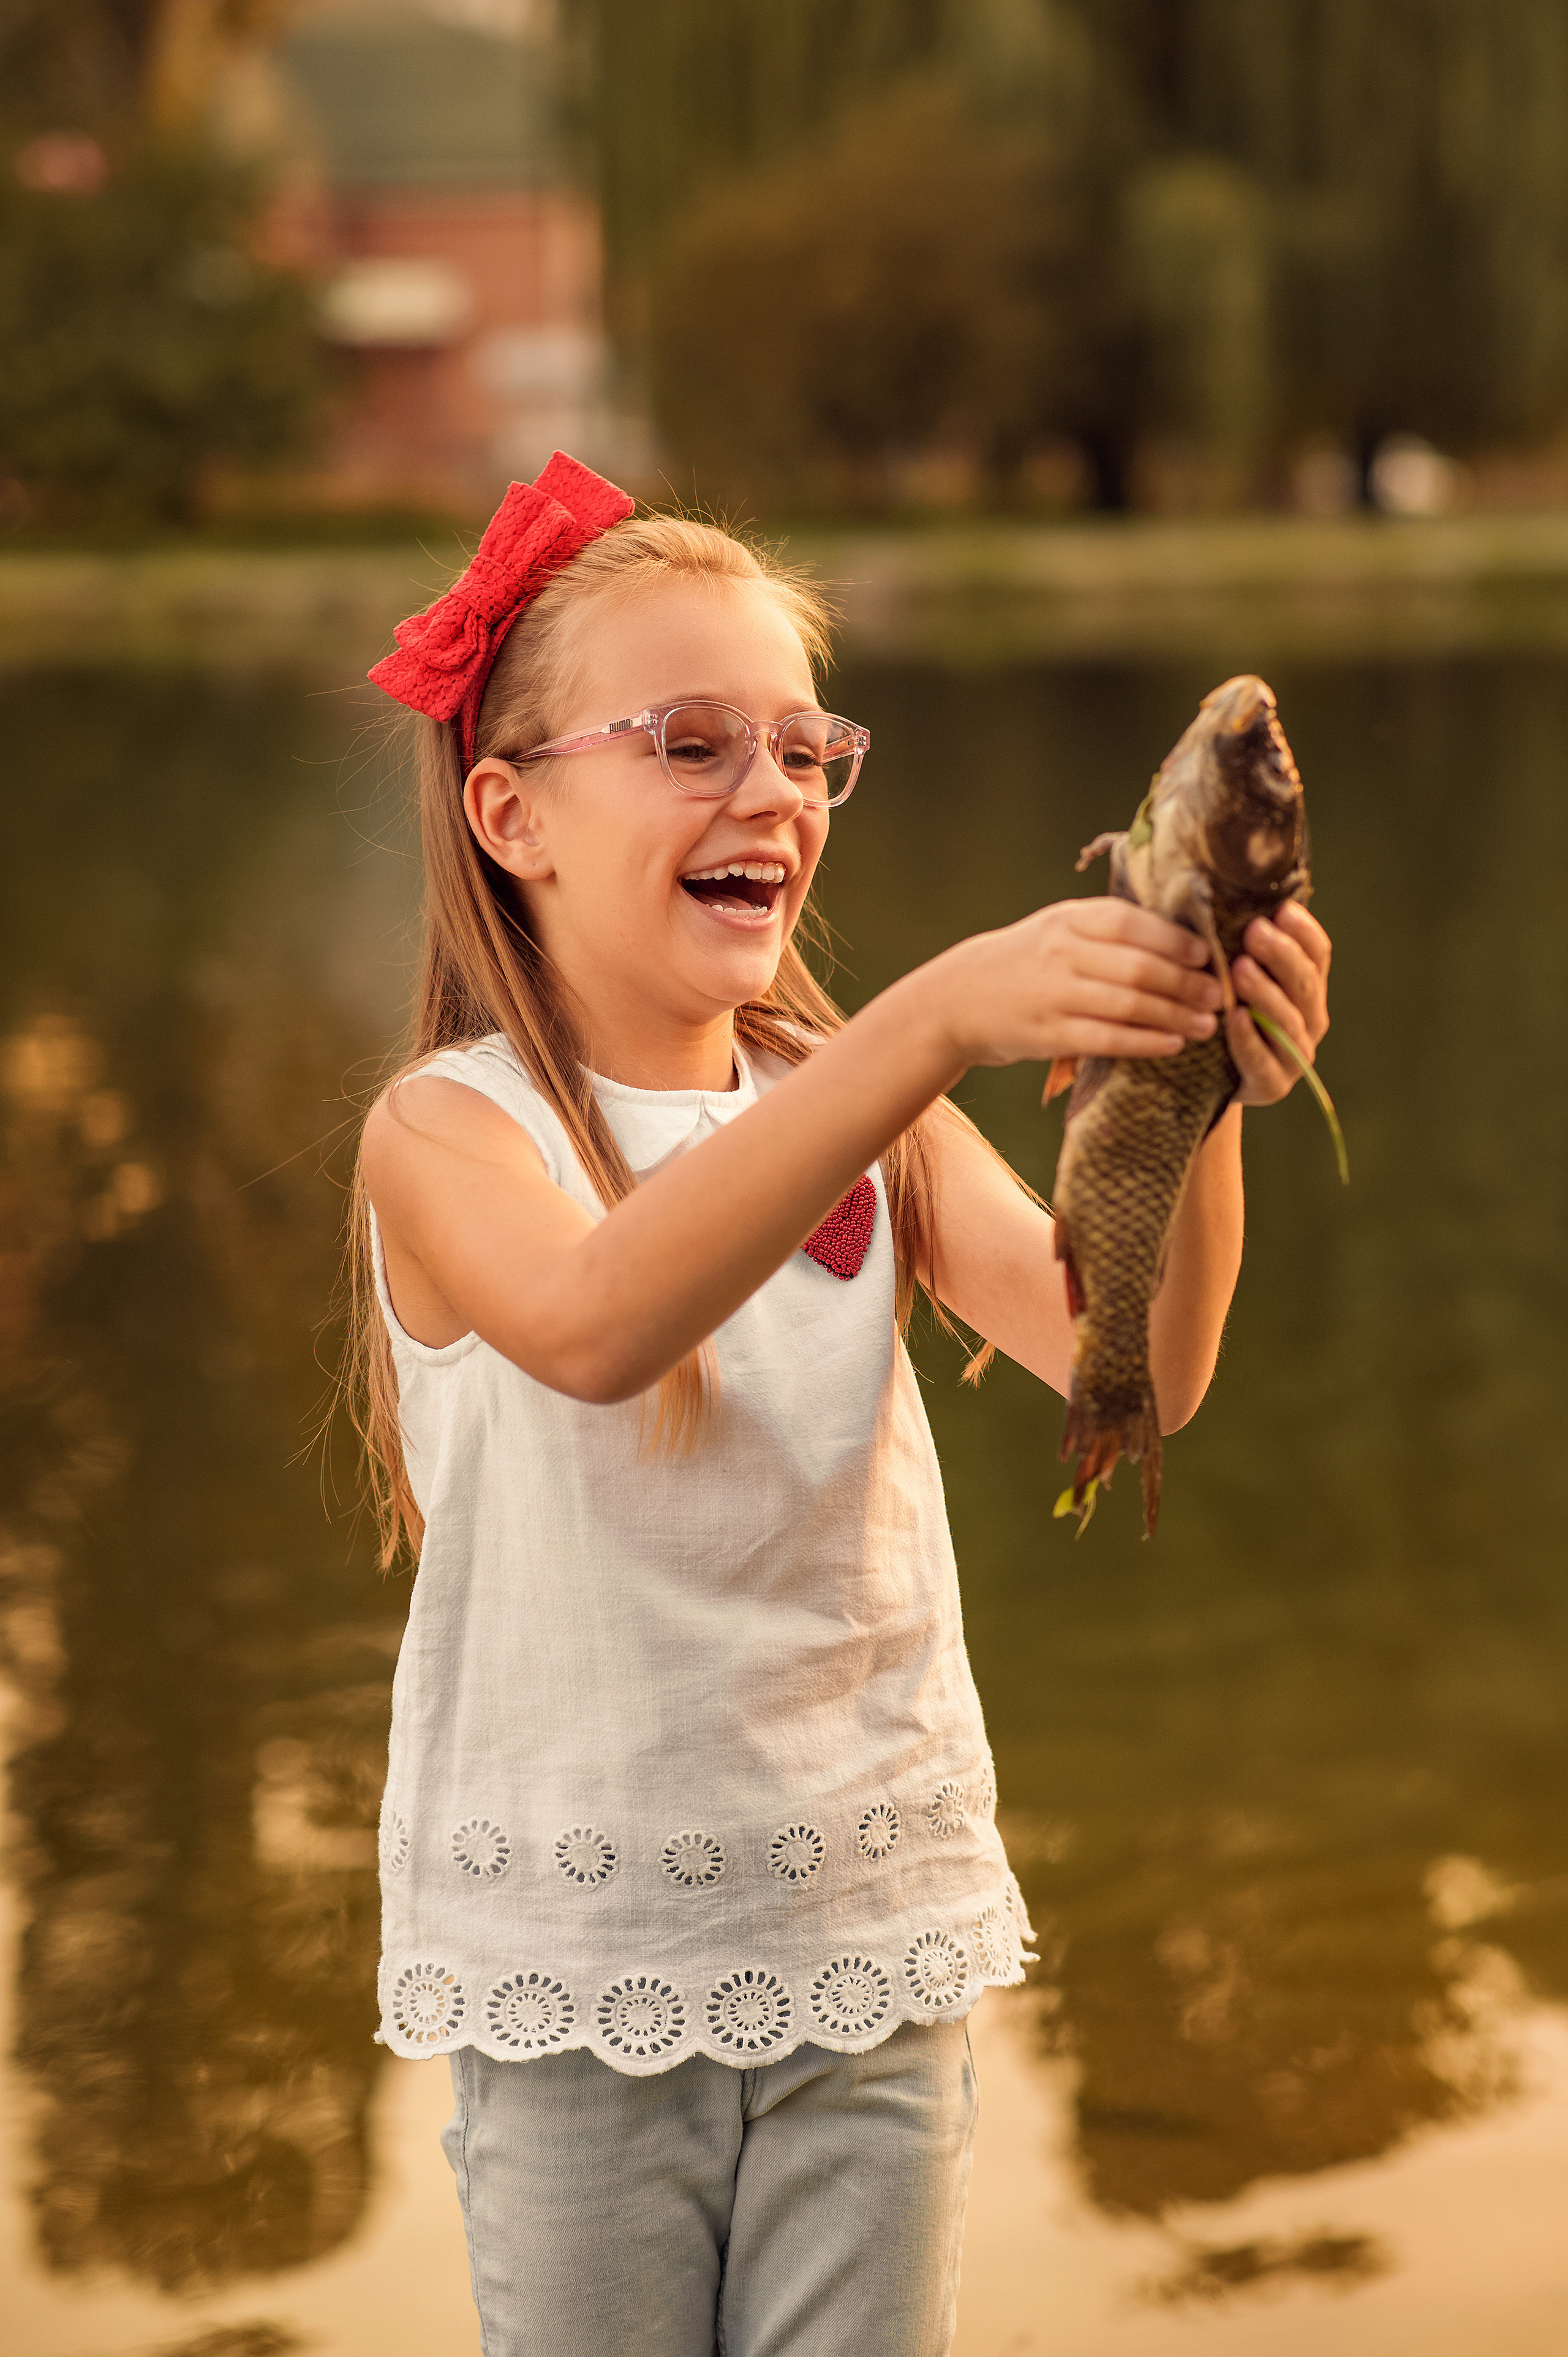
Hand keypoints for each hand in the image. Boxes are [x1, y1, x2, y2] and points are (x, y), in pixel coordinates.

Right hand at [938, 897, 1225, 1071]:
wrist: (957, 999)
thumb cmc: (1025, 962)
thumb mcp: (1057, 928)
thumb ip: (1107, 928)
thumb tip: (1182, 934)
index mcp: (1068, 919)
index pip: (1131, 923)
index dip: (1175, 939)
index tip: (1208, 953)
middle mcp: (1061, 953)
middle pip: (1138, 966)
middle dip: (1186, 982)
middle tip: (1218, 994)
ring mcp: (1053, 995)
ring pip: (1128, 1004)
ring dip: (1175, 1015)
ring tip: (1207, 1023)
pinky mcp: (1047, 1035)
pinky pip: (1107, 1040)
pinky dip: (1145, 1042)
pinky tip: (1173, 1044)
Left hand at [1225, 902, 1331, 1104]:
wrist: (1212, 1081)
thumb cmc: (1224, 1015)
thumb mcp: (1238, 978)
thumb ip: (1244, 945)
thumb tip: (1225, 890)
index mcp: (1308, 989)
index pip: (1318, 955)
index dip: (1304, 932)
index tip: (1282, 909)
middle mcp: (1310, 1020)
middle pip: (1304, 983)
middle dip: (1281, 955)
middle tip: (1254, 930)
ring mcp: (1295, 1056)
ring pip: (1287, 1020)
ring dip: (1265, 993)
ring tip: (1240, 968)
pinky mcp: (1271, 1085)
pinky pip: (1262, 1059)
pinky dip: (1249, 1039)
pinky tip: (1235, 1017)